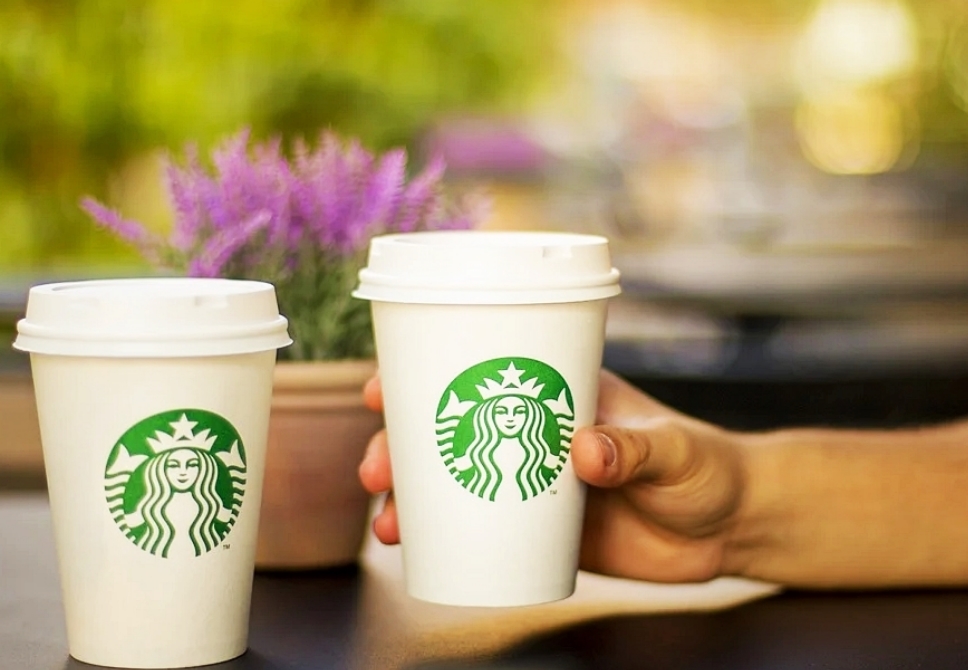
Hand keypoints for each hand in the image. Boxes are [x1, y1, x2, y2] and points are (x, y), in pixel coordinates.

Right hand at [359, 370, 748, 583]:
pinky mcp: (543, 529)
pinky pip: (481, 529)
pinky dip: (444, 538)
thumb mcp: (675, 449)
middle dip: (400, 444)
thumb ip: (633, 449)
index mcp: (560, 391)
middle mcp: (534, 431)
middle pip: (450, 428)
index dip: (425, 372)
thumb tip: (584, 454)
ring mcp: (533, 481)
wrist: (730, 528)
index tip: (382, 387)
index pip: (483, 369)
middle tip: (378, 467)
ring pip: (454, 480)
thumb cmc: (706, 466)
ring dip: (410, 496)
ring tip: (389, 522)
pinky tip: (418, 551)